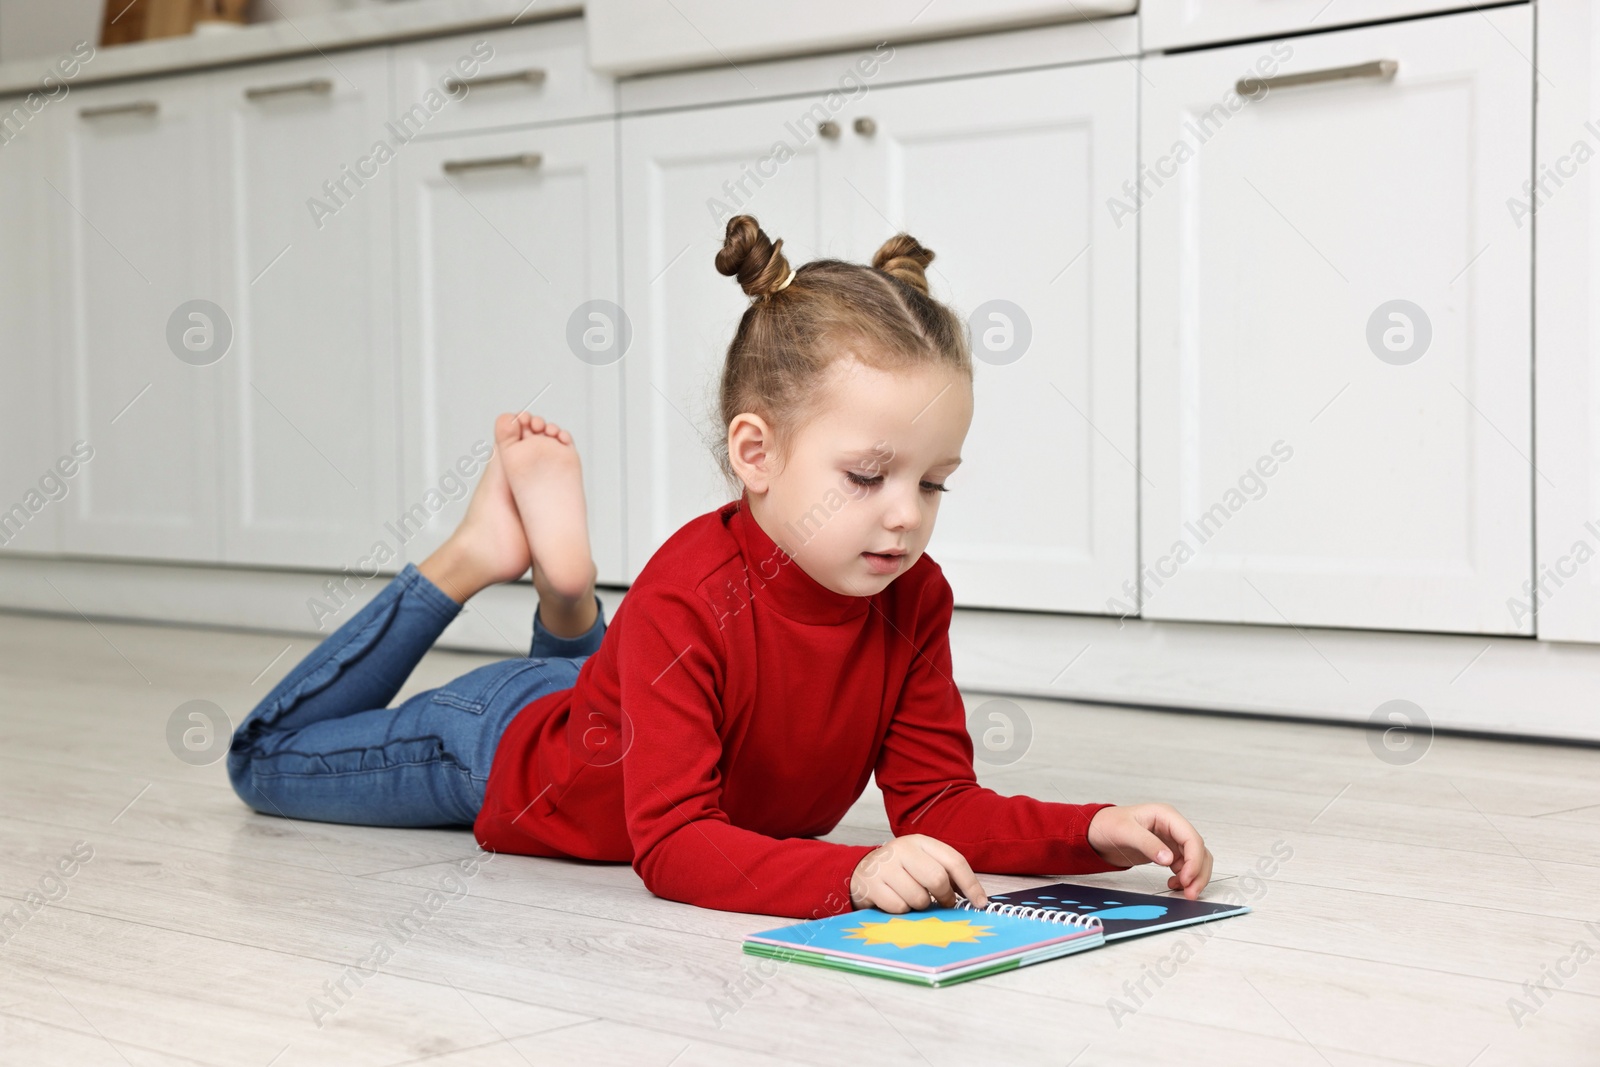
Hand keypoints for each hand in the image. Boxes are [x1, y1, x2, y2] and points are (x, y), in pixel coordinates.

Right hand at [849, 834, 989, 912]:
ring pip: (919, 898)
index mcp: (921, 842)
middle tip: (943, 903)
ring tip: (911, 898)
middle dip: (945, 897)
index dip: (971, 884)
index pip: (954, 861)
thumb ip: (945, 873)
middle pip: (937, 880)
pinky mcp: (871, 884)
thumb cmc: (900, 870)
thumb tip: (974, 897)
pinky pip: (900, 908)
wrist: (861, 871)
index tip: (980, 903)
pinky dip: (902, 911)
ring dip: (920, 906)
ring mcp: (885, 866)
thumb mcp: (922, 862)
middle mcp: (902, 849)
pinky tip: (895, 901)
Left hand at [1087, 803, 1213, 899]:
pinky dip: (1185, 877)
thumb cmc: (1108, 824)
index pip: (1192, 838)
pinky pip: (1185, 865)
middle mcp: (1173, 827)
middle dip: (1198, 872)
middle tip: (1190, 892)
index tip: (1187, 878)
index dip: (1194, 860)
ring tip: (1184, 891)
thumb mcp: (1125, 832)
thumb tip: (1169, 859)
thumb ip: (1147, 844)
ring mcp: (1171, 839)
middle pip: (1199, 851)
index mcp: (1166, 816)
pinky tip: (1174, 884)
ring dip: (1194, 877)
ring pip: (1195, 860)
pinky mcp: (1167, 851)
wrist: (1097, 831)